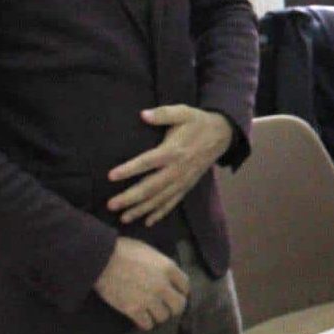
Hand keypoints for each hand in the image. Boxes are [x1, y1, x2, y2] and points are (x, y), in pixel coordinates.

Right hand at [93, 236, 189, 330]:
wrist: (101, 259)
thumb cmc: (123, 249)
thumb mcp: (149, 251)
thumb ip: (160, 264)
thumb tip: (164, 273)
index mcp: (168, 268)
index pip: (185, 285)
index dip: (182, 291)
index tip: (177, 293)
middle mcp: (163, 286)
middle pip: (179, 305)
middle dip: (174, 307)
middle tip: (166, 306)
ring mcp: (149, 299)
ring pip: (163, 317)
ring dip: (158, 315)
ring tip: (151, 312)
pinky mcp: (134, 310)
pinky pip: (147, 324)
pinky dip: (145, 323)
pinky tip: (141, 318)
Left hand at [107, 105, 234, 226]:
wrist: (222, 135)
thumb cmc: (197, 122)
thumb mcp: (183, 112)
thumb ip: (163, 114)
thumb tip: (143, 115)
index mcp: (173, 151)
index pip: (147, 162)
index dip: (129, 169)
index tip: (111, 176)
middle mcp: (177, 169)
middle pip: (151, 187)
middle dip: (130, 197)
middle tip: (111, 205)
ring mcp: (183, 180)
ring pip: (160, 199)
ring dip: (142, 209)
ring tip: (124, 218)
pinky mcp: (187, 186)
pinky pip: (173, 202)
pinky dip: (161, 213)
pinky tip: (148, 222)